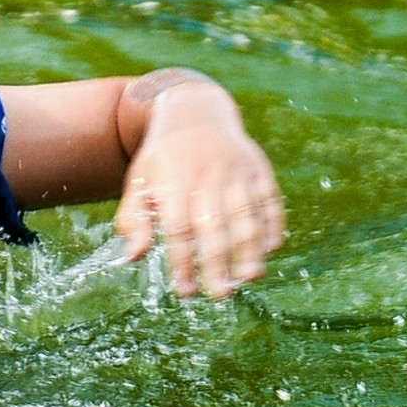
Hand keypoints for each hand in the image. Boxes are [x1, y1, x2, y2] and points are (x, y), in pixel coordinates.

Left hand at [116, 83, 283, 297]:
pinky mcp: (258, 167)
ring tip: (250, 278)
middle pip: (214, 225)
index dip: (182, 262)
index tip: (185, 292)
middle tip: (220, 294)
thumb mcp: (138, 182)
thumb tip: (134, 257)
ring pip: (246, 214)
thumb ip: (134, 219)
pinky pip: (269, 198)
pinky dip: (273, 223)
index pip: (178, 229)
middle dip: (218, 262)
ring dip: (250, 248)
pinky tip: (271, 249)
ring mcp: (236, 170)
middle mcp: (206, 176)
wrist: (194, 112)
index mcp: (173, 182)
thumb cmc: (162, 160)